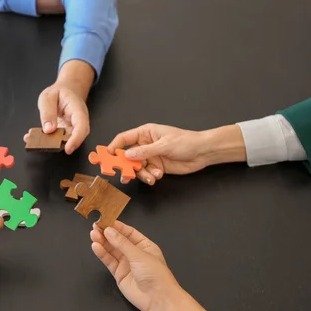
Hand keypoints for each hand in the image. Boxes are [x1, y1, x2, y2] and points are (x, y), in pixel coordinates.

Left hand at [24, 60, 94, 154]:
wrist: (66, 90)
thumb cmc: (59, 92)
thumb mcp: (48, 97)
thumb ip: (48, 112)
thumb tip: (49, 130)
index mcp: (77, 109)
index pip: (81, 126)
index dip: (76, 139)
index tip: (67, 149)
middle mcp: (77, 121)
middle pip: (75, 136)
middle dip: (62, 145)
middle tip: (45, 146)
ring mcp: (72, 128)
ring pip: (66, 140)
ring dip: (51, 144)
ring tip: (34, 142)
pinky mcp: (64, 132)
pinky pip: (58, 139)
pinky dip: (46, 140)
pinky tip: (32, 138)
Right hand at [90, 221, 178, 310]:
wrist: (157, 299)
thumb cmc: (155, 274)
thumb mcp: (139, 255)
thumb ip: (122, 243)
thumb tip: (109, 230)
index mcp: (144, 245)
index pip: (128, 232)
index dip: (117, 226)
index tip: (105, 219)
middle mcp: (134, 253)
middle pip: (118, 240)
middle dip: (107, 233)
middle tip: (96, 226)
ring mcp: (126, 264)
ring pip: (111, 250)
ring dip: (102, 242)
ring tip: (93, 234)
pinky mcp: (119, 274)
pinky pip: (109, 261)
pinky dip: (102, 254)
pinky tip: (96, 246)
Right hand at [108, 124, 245, 184]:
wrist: (203, 152)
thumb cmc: (186, 142)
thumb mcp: (164, 145)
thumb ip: (145, 151)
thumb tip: (128, 154)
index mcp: (145, 133)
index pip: (124, 139)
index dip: (114, 147)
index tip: (107, 156)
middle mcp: (145, 145)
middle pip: (127, 156)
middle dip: (125, 166)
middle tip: (123, 175)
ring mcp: (150, 157)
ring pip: (137, 168)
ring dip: (141, 174)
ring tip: (150, 177)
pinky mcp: (156, 167)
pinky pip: (147, 174)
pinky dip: (150, 177)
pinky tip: (158, 176)